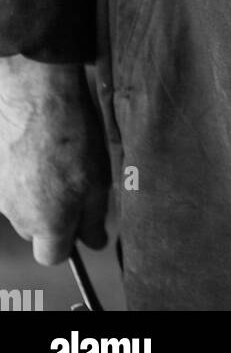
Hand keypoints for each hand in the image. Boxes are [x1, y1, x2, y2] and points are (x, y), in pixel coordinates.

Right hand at [0, 54, 109, 264]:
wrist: (36, 96)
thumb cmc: (72, 137)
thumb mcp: (99, 181)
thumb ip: (93, 219)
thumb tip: (95, 242)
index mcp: (47, 224)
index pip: (53, 256)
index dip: (70, 242)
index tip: (84, 223)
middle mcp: (18, 215)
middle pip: (37, 230)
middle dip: (55, 216)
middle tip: (76, 182)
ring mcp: (2, 194)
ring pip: (25, 206)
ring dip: (40, 193)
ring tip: (59, 160)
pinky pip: (14, 184)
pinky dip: (27, 175)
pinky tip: (41, 150)